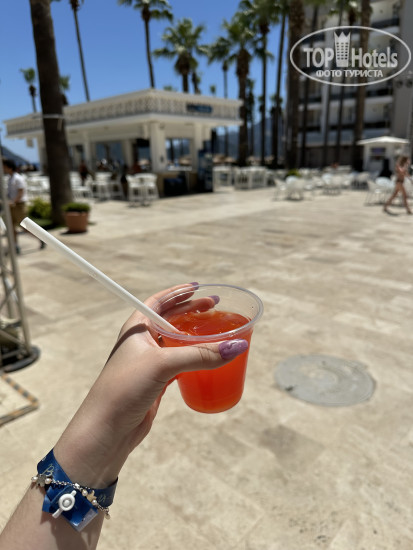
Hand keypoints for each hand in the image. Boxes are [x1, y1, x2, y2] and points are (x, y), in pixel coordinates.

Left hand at [53, 283, 247, 487]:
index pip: (159, 301)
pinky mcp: (157, 382)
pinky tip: (207, 360)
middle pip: (171, 319)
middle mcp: (142, 342)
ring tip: (216, 331)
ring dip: (195, 336)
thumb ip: (200, 354)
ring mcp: (150, 363)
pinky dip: (194, 359)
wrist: (106, 430)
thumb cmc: (125, 388)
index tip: (199, 288)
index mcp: (137, 328)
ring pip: (177, 343)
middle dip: (192, 311)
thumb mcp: (163, 365)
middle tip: (215, 307)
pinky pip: (180, 364)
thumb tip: (237, 346)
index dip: (178, 293)